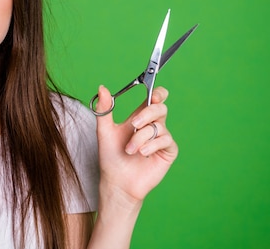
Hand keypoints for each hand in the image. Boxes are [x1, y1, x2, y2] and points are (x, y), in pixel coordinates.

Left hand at [94, 85, 177, 203]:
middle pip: (159, 108)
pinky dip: (151, 145)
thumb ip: (104, 109)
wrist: (116, 181)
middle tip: (134, 124)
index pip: (153, 99)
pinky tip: (142, 154)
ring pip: (158, 126)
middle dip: (147, 114)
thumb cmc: (110, 157)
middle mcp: (152, 126)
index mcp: (139, 118)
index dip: (158, 93)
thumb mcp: (104, 130)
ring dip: (141, 138)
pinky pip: (166, 140)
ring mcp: (161, 139)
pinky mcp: (168, 152)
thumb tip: (102, 88)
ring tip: (130, 150)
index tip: (153, 94)